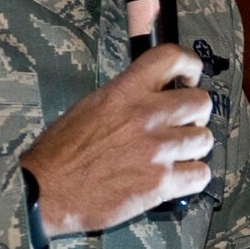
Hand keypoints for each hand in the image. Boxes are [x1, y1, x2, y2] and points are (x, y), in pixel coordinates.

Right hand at [20, 43, 212, 234]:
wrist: (45, 191)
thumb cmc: (61, 151)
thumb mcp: (91, 106)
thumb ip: (127, 96)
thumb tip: (155, 93)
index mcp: (125, 91)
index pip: (173, 57)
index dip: (190, 65)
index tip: (189, 78)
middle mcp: (146, 115)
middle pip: (201, 102)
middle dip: (194, 114)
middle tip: (180, 126)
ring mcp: (157, 150)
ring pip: (204, 139)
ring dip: (192, 148)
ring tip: (174, 156)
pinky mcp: (161, 183)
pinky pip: (201, 174)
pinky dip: (192, 177)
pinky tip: (176, 178)